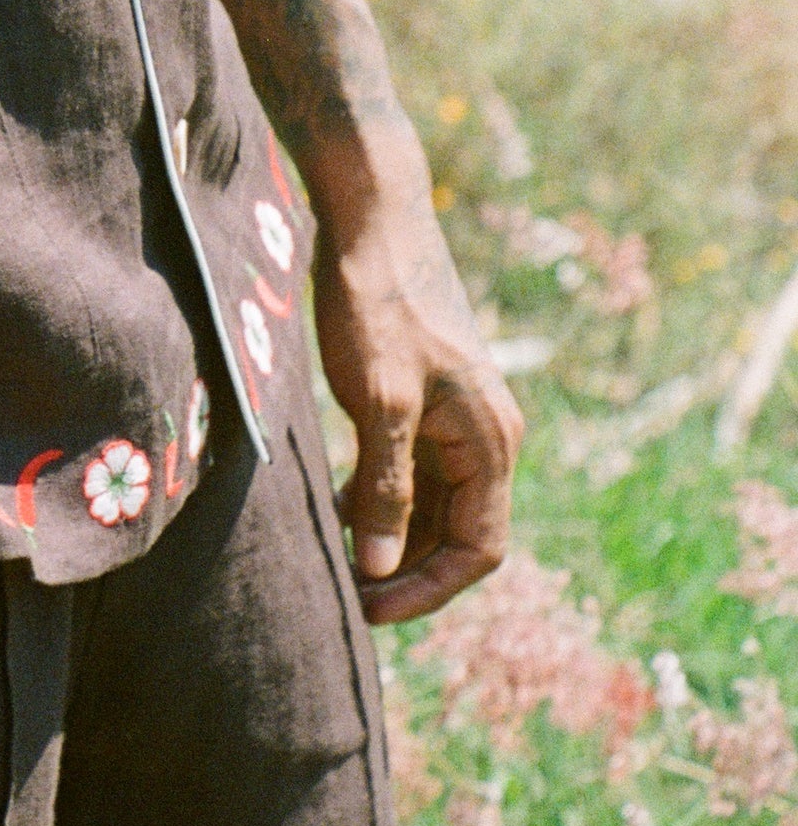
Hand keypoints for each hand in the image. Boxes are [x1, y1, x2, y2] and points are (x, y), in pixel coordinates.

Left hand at [312, 162, 523, 624]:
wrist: (372, 217)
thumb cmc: (377, 302)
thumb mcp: (377, 399)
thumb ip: (385, 486)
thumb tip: (382, 566)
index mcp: (490, 442)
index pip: (477, 549)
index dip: (426, 588)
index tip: (368, 608)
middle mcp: (485, 435)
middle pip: (455, 532)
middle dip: (405, 568)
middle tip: (344, 593)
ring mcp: (455, 414)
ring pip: (430, 501)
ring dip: (390, 535)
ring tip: (336, 559)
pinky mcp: (422, 394)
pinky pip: (410, 467)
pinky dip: (379, 494)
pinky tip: (336, 506)